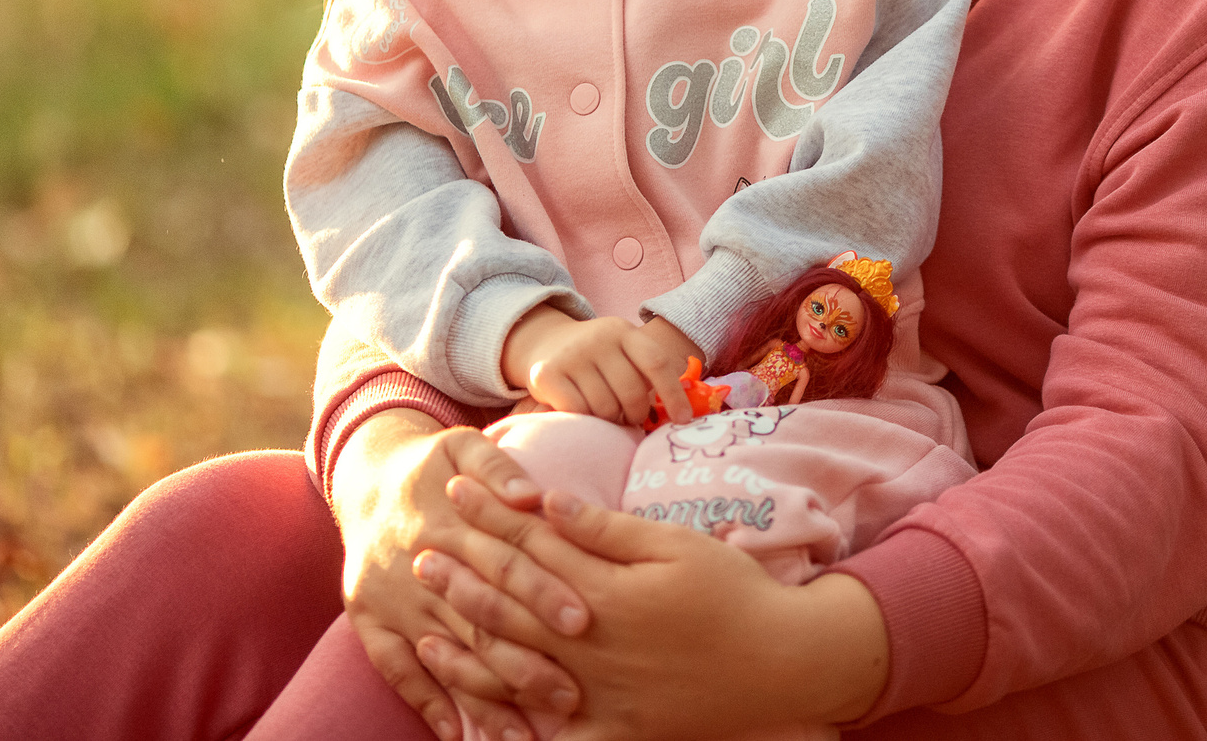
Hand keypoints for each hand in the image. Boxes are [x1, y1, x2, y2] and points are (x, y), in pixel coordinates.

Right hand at [332, 409, 592, 737]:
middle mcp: (422, 566)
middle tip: (569, 696)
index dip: (543, 591)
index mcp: (451, 523)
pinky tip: (456, 736)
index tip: (583, 622)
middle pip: (480, 619)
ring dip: (485, 699)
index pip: (504, 564)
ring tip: (526, 736)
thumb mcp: (463, 445)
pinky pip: (395, 670)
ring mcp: (393, 600)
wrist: (365, 477)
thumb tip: (532, 494)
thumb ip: (498, 465)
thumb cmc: (435, 466)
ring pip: (445, 656)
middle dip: (525, 661)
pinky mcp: (370, 621)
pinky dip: (426, 704)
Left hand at [424, 482, 889, 740]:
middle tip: (422, 546)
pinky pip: (548, 736)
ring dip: (467, 643)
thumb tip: (545, 502)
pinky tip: (475, 716)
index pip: (532, 545)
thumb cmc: (734, 594)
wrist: (783, 664)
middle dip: (464, 573)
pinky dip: (508, 726)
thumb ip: (606, 529)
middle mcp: (590, 645)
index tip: (456, 490)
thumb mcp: (676, 545)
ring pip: (513, 669)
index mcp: (605, 592)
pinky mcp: (611, 732)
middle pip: (511, 604)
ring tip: (427, 623)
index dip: (490, 515)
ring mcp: (597, 694)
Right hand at [502, 308, 702, 423]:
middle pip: (632, 392)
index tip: (683, 420)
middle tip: (630, 419)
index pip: (656, 362)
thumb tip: (680, 414)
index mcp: (622, 331)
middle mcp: (597, 338)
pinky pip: (578, 412)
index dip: (673, 394)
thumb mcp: (622, 353)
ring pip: (606, 408)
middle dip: (636, 414)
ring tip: (605, 413)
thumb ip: (645, 373)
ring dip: (610, 420)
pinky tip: (582, 413)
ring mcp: (571, 355)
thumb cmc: (597, 359)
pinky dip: (585, 420)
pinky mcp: (546, 374)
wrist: (545, 343)